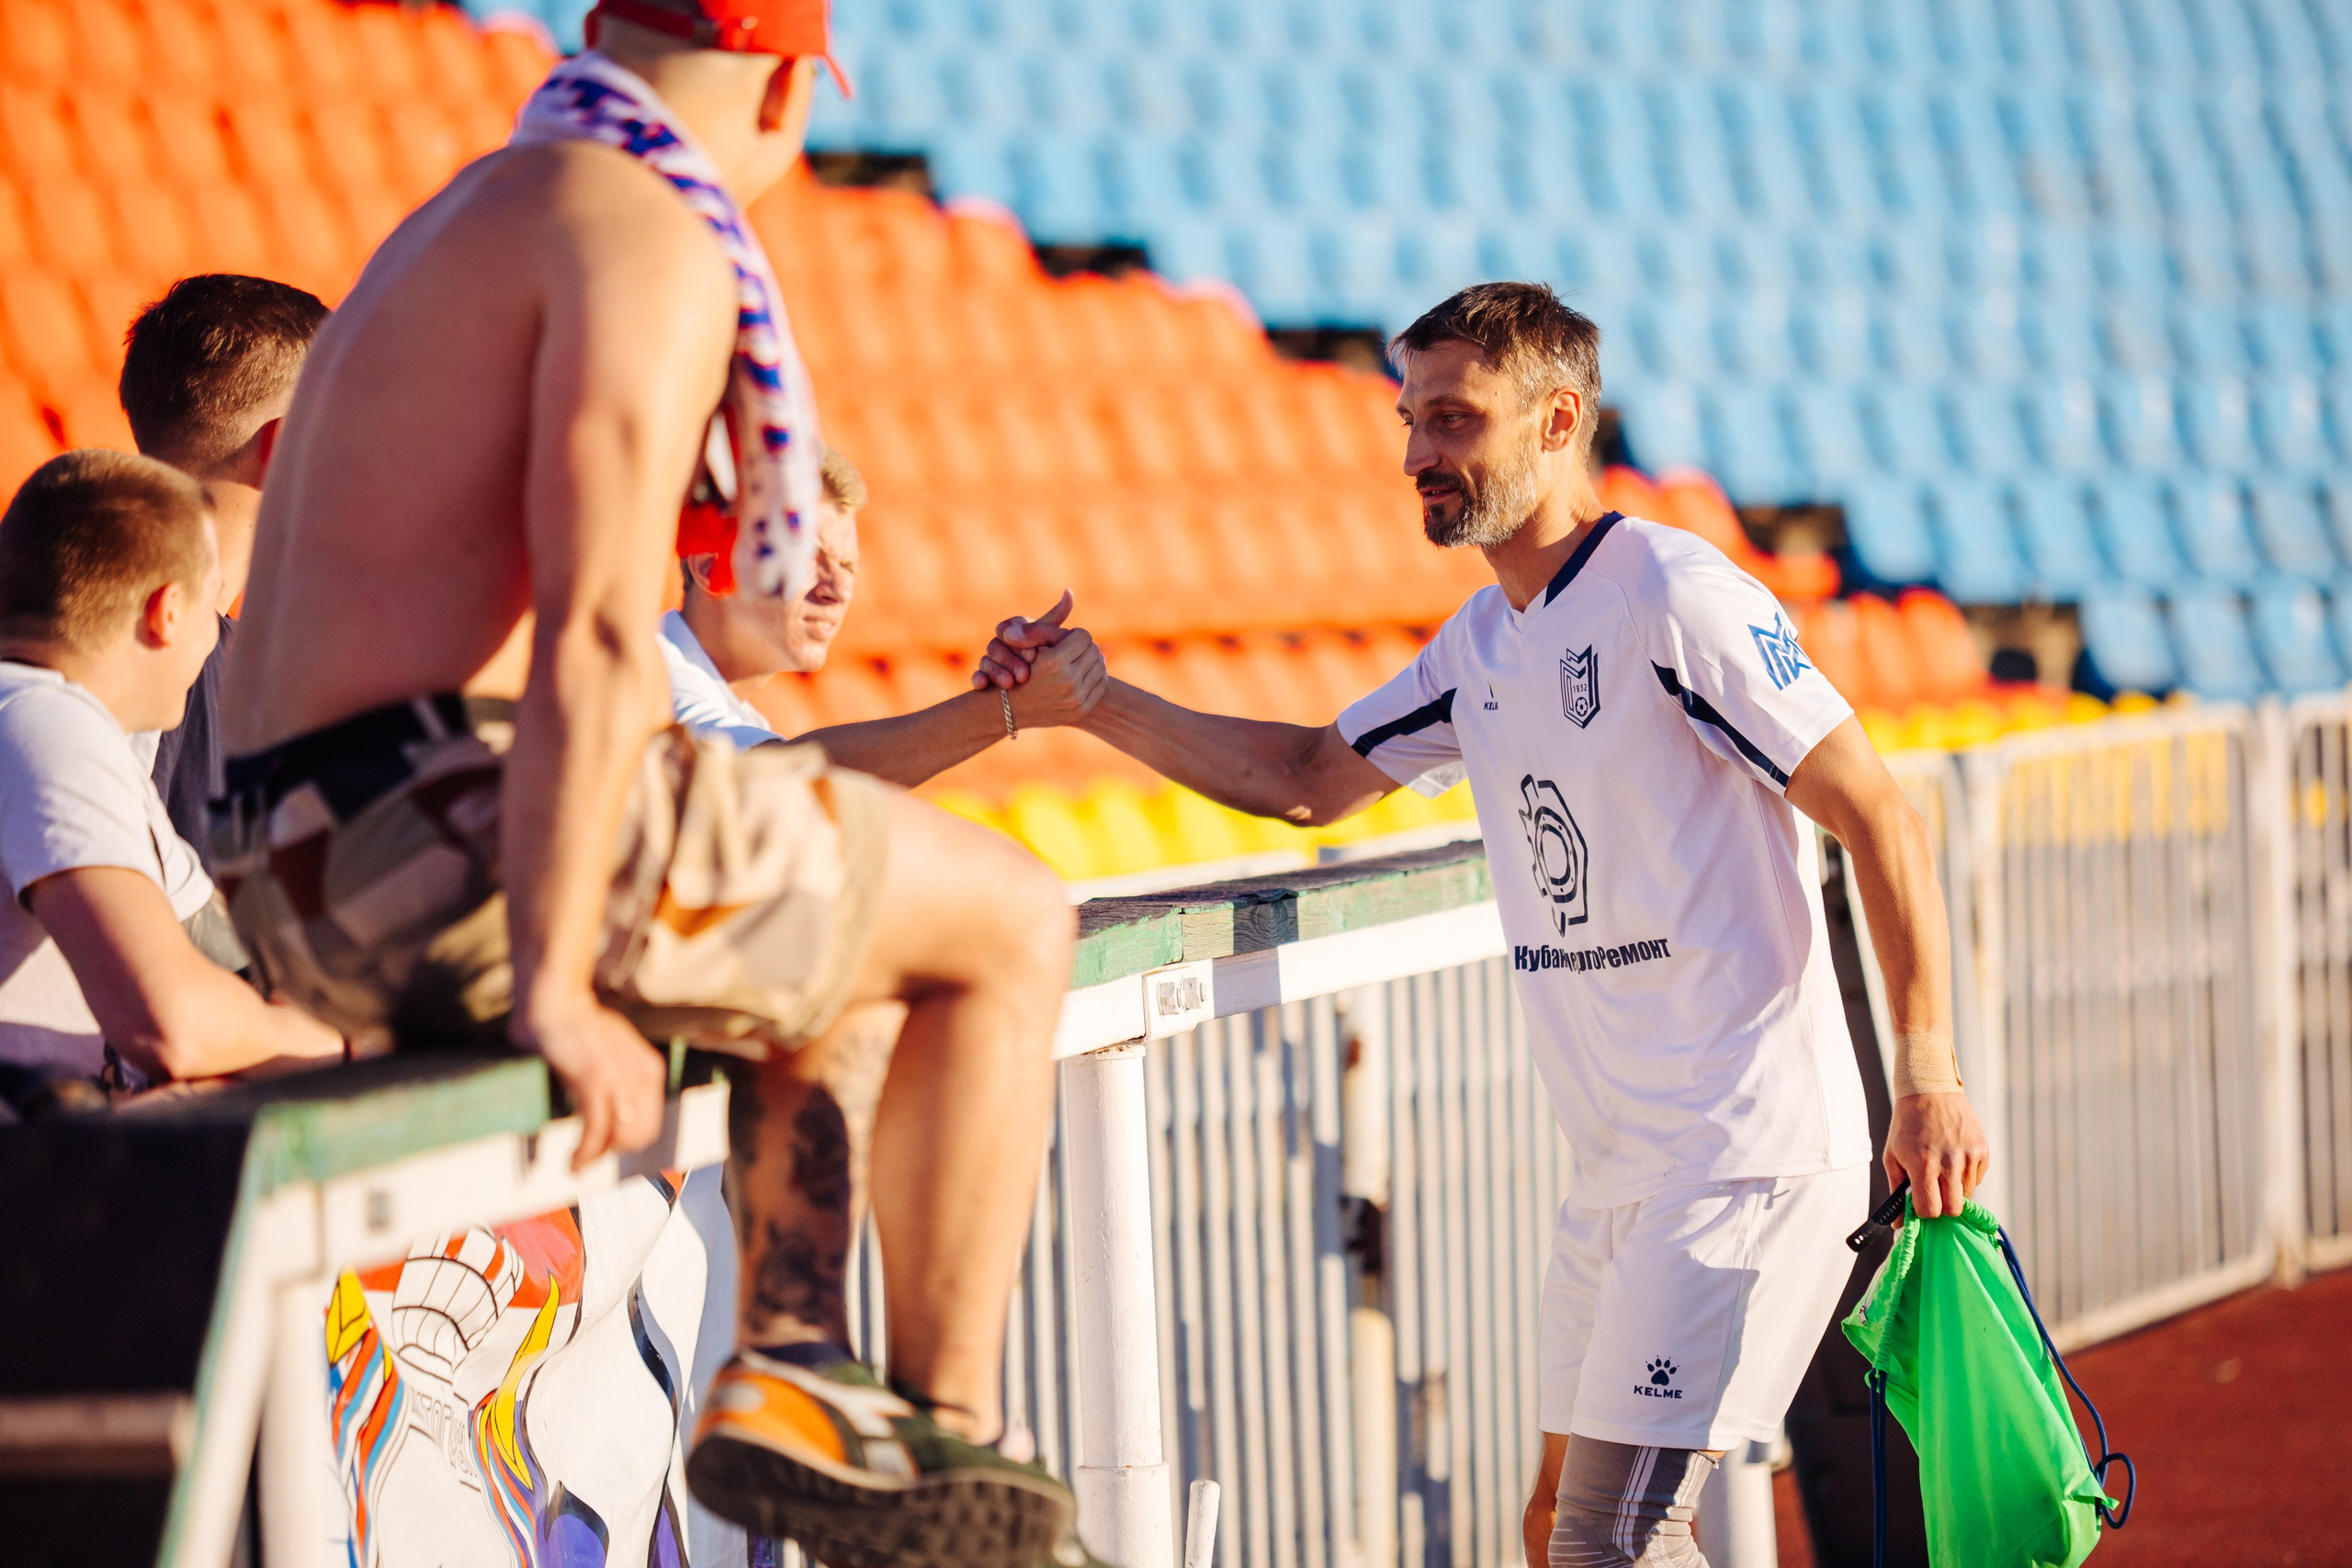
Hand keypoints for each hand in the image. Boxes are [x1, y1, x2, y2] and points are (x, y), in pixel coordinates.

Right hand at [513, 994, 667, 1167]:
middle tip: (589, 1157)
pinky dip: (585, 1152)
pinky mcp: (595, 1081)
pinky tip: (573, 1160)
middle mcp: (642, 1074)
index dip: (628, 1142)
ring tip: (577, 1165)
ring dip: (597, 1157)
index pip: (651, 1122)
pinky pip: (596, 1131)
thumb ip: (624, 1080)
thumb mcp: (615, 1053)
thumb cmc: (580, 1030)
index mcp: (650, 1069)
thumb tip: (618, 1116)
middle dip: (615, 1152)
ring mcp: (620, 1078)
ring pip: (622, 1138)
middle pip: (642, 1135)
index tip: (604, 1150)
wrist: (558, 1004)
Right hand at [970, 590, 1072, 690]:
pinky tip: (983, 685)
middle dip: (1009, 660)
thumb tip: (1069, 592)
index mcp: (1012, 630)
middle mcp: (998, 643)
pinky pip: (976, 676)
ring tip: (1010, 683)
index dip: (1019, 640)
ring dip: (996, 671)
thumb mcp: (1049, 636)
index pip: (1007, 628)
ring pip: (985, 661)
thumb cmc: (1045, 652)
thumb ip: (1055, 617)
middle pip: (994, 645)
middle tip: (1024, 675)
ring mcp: (989, 661)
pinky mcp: (983, 677)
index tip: (1032, 655)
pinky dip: (978, 679)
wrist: (1035, 686)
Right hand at [1008, 625, 1108, 726]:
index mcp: (1054, 663)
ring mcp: (1076, 698)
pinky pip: (1101, 684)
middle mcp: (1067, 682)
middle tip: (1074, 649)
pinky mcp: (1082, 709)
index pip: (1083, 636)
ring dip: (1091, 660)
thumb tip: (1069, 591)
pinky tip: (1083, 673)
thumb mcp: (1030, 644)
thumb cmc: (1019, 668)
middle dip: (1084, 647)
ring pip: (1101, 666)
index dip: (1075, 635)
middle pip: (1094, 650)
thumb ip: (1048, 620)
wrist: (1012, 708)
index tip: (1067, 639)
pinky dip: (1095, 676)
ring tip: (1079, 660)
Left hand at [1884, 1091, 1989, 1219]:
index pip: (1931, 1210)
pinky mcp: (1982, 1150)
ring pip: (1967, 1196)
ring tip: (1941, 1171)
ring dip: (1954, 1191)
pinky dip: (1965, 1177)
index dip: (1924, 1212)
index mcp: (1923, 1165)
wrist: (1930, 1091)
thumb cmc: (1907, 1126)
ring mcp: (1969, 1156)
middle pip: (1953, 1209)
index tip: (1920, 1205)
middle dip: (1942, 1207)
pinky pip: (1976, 1179)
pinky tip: (1953, 1159)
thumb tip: (1898, 1224)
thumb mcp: (1892, 1156)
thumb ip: (1896, 1191)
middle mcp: (1949, 1162)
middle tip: (1933, 1193)